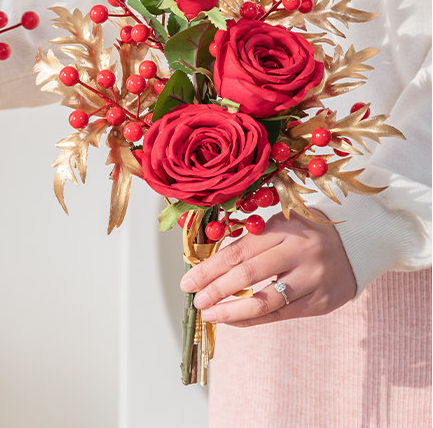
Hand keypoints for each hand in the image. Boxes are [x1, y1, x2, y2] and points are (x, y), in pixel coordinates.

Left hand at [179, 210, 355, 326]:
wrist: (358, 242)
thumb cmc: (306, 232)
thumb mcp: (280, 225)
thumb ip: (250, 241)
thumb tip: (209, 264)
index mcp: (283, 228)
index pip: (239, 251)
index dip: (210, 267)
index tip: (188, 280)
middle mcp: (299, 252)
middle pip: (248, 274)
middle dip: (216, 289)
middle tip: (195, 299)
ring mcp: (313, 279)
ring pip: (266, 300)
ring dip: (232, 311)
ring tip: (210, 315)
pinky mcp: (322, 302)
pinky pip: (282, 314)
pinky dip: (254, 319)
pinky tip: (233, 320)